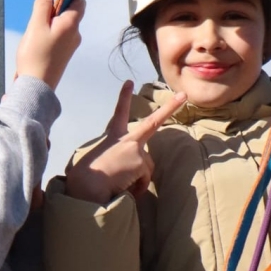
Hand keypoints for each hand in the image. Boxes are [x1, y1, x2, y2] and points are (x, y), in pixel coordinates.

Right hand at [15, 0, 84, 89]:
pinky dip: (49, 36)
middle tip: (37, 21)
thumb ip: (43, 6)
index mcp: (71, 24)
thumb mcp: (35, 26)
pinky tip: (37, 46)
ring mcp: (71, 46)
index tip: (51, 0)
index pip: (79, 1)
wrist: (37, 87)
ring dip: (49, 25)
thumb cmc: (35, 56)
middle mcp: (76, 34)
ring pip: (62, 26)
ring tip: (35, 36)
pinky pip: (59, 38)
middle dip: (53, 11)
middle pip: (69, 13)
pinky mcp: (65, 55)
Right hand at [65, 81, 184, 204]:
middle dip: (170, 107)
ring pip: (147, 166)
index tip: (128, 82)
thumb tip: (137, 169)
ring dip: (138, 179)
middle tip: (183, 95)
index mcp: (113, 137)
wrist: (87, 186)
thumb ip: (121, 159)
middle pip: (153, 121)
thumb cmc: (90, 177)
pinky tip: (124, 188)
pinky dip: (138, 187)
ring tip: (120, 183)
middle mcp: (126, 139)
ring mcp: (135, 149)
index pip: (119, 113)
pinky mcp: (141, 162)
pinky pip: (145, 178)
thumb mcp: (104, 160)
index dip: (124, 97)